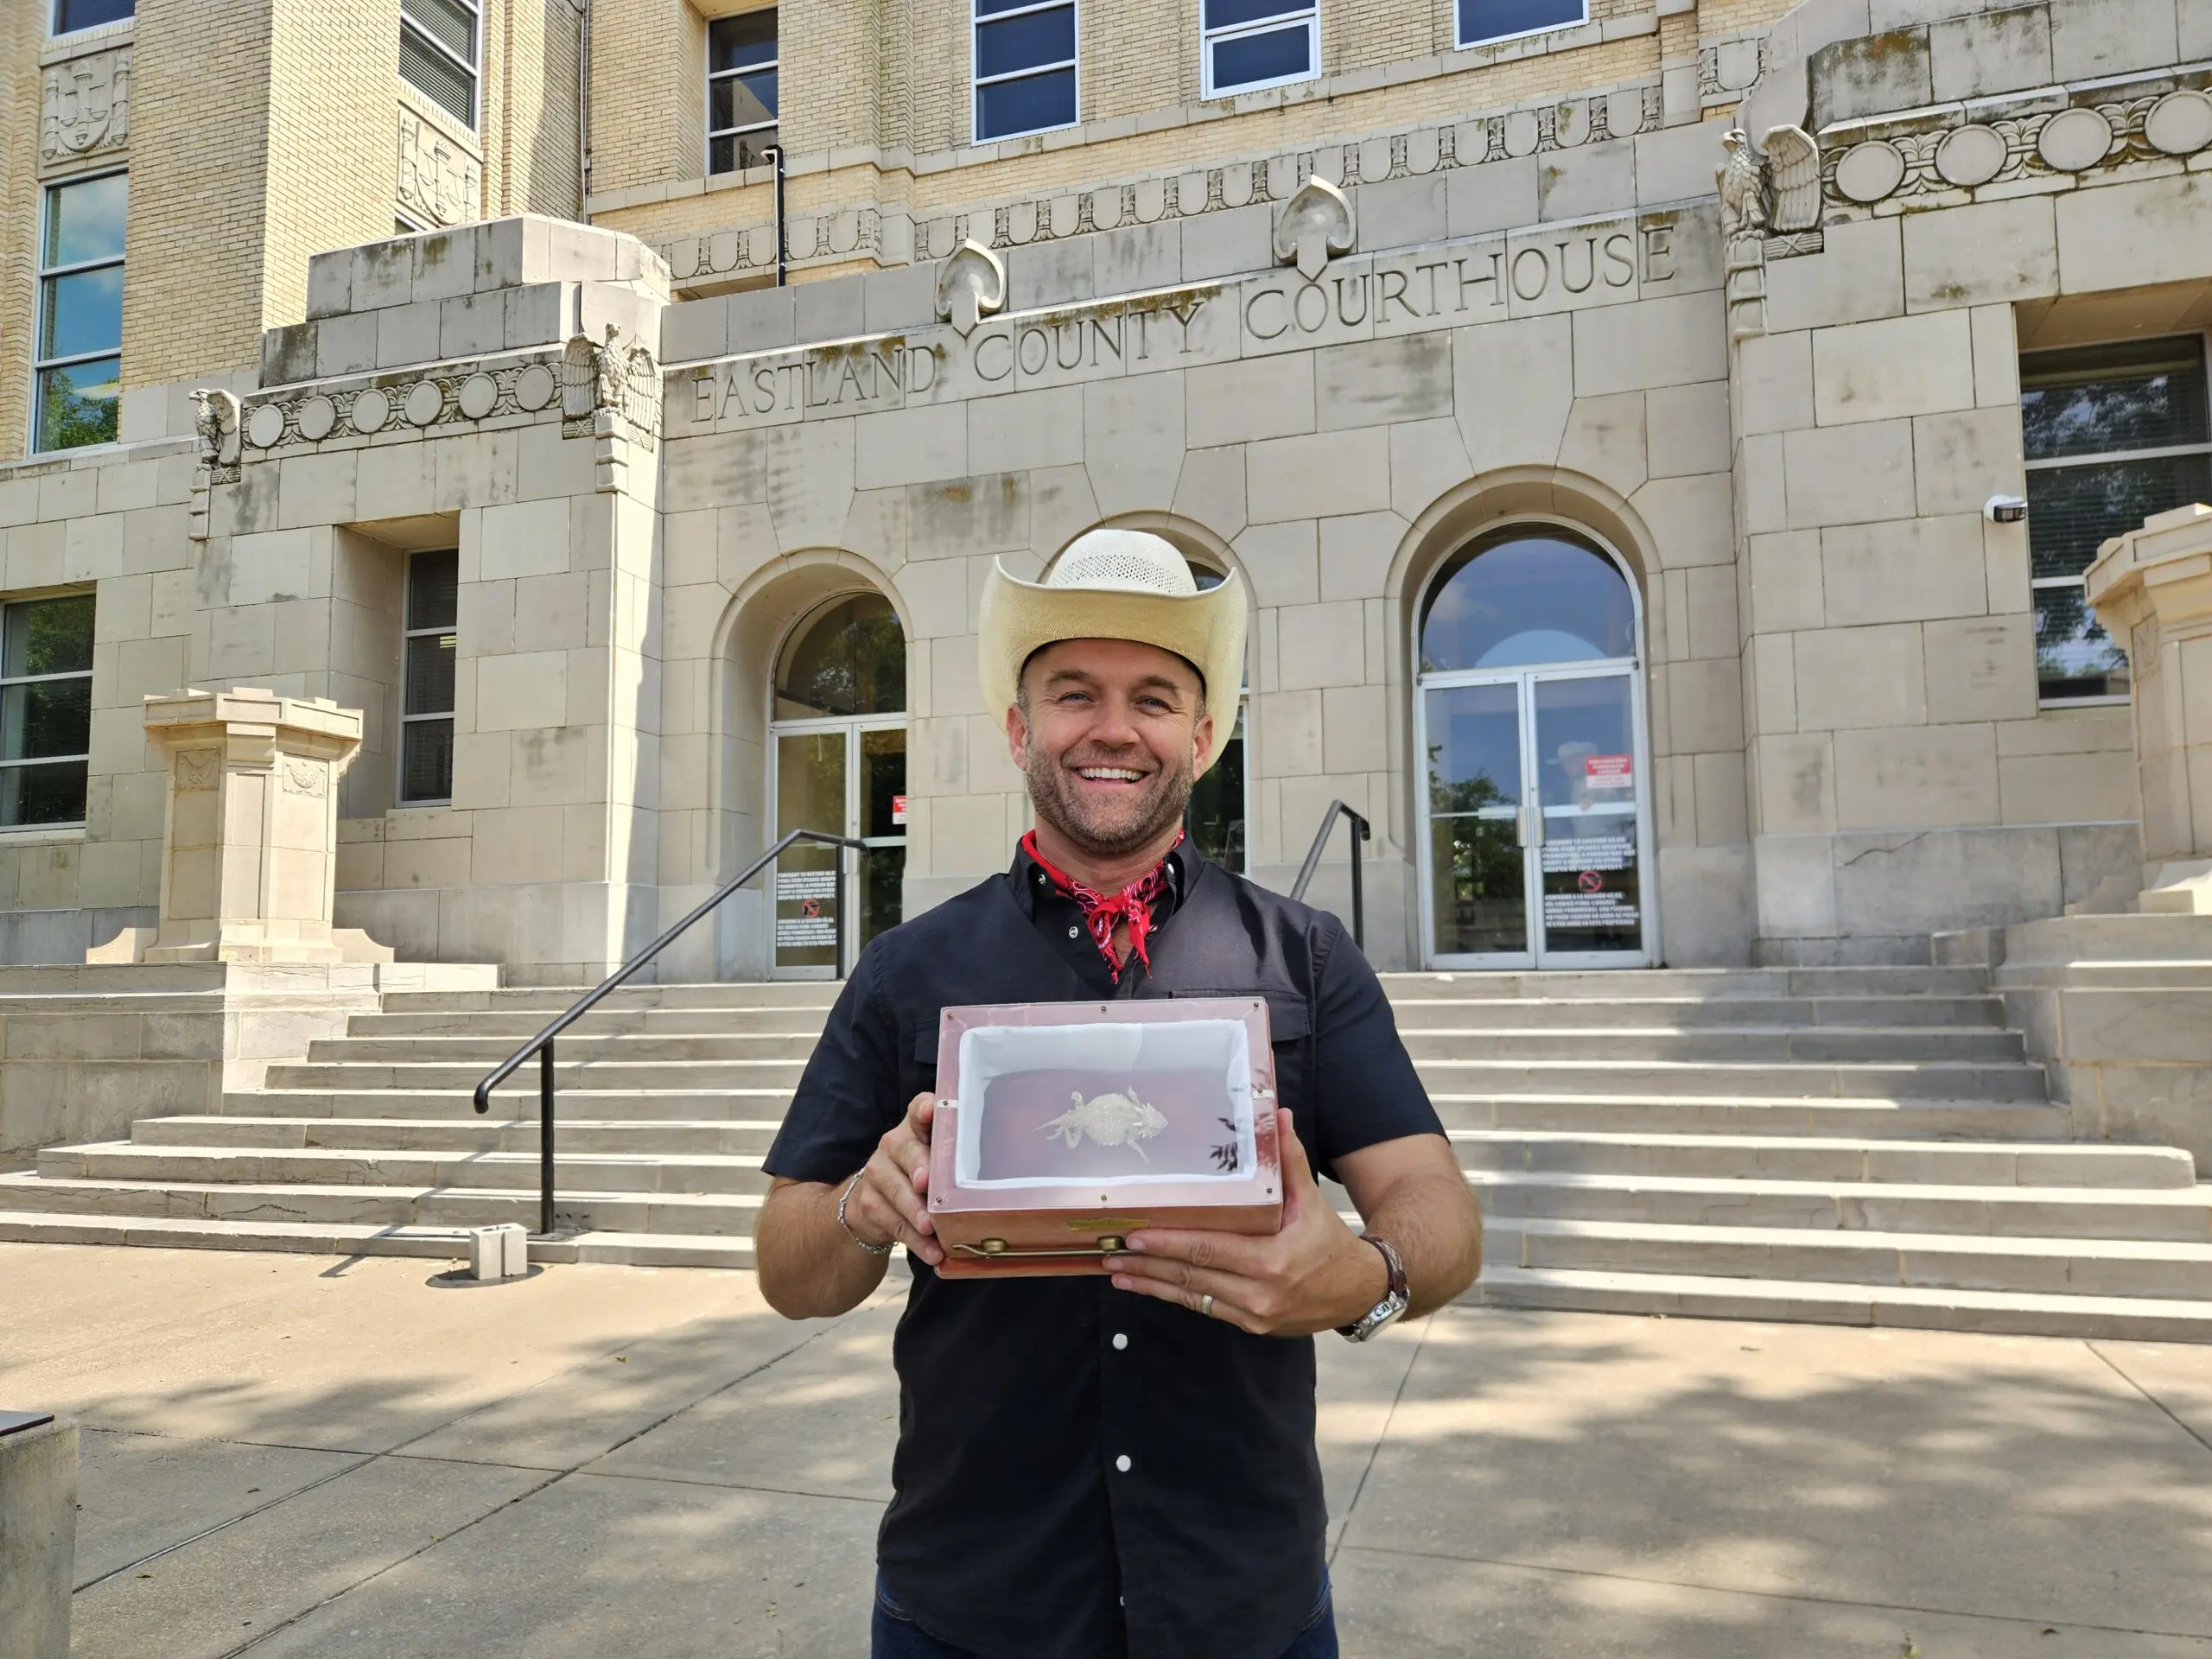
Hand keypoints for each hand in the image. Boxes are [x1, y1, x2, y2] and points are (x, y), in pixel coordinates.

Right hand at [843, 1092, 943, 1266]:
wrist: (872, 1208)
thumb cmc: (918, 1177)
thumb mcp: (935, 1162)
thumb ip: (957, 1160)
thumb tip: (1002, 1180)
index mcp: (914, 1128)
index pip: (917, 1109)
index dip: (924, 1108)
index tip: (931, 1111)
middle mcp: (893, 1144)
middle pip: (906, 1150)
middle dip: (919, 1166)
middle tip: (927, 1183)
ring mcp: (878, 1174)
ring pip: (897, 1190)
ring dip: (915, 1210)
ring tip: (931, 1226)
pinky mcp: (870, 1205)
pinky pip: (895, 1224)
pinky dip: (916, 1241)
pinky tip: (932, 1251)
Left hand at [1110, 1108, 1386, 1336]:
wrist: (1358, 1291)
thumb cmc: (1329, 1240)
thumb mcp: (1311, 1200)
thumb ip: (1290, 1160)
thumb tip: (1277, 1115)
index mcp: (1273, 1261)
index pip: (1210, 1250)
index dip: (1170, 1244)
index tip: (1137, 1236)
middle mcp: (1260, 1294)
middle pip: (1193, 1276)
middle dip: (1148, 1265)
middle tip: (1111, 1252)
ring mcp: (1254, 1315)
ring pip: (1192, 1297)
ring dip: (1151, 1285)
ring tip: (1116, 1272)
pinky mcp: (1250, 1326)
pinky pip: (1205, 1308)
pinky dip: (1174, 1295)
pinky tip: (1148, 1286)